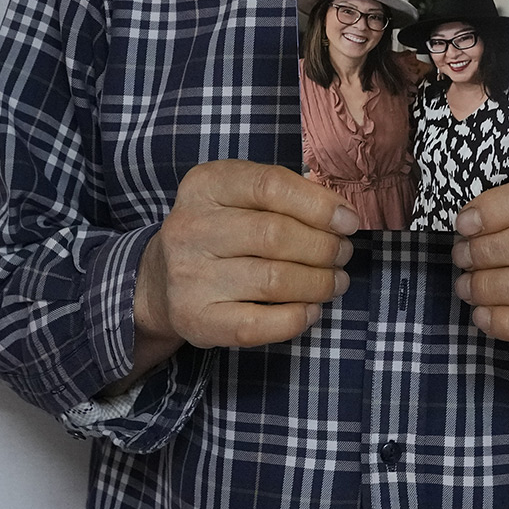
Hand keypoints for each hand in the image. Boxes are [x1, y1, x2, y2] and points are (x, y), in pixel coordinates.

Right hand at [117, 161, 358, 387]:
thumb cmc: (219, 230)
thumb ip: (285, 194)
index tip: (349, 222)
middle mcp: (191, 227)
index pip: (270, 185)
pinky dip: (295, 318)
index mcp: (206, 185)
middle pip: (276, 235)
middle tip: (343, 254)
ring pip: (274, 280)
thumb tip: (341, 215)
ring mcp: (190, 276)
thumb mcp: (239, 195)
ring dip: (318, 283)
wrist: (160, 279)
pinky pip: (258, 324)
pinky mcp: (197, 319)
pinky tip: (311, 309)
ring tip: (335, 281)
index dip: (319, 205)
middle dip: (323, 247)